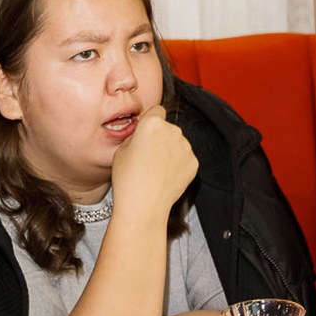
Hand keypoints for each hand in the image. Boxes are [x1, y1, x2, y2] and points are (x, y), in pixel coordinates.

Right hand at [110, 105, 197, 221]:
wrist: (144, 206)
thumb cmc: (128, 179)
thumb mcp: (121, 150)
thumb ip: (135, 136)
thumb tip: (142, 134)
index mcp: (153, 123)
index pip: (156, 110)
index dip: (150, 120)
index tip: (146, 130)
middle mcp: (173, 131)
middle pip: (168, 128)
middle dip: (160, 137)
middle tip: (147, 156)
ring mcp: (186, 147)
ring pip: (177, 143)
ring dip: (170, 151)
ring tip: (155, 169)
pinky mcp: (194, 163)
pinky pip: (185, 158)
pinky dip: (178, 165)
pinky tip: (165, 176)